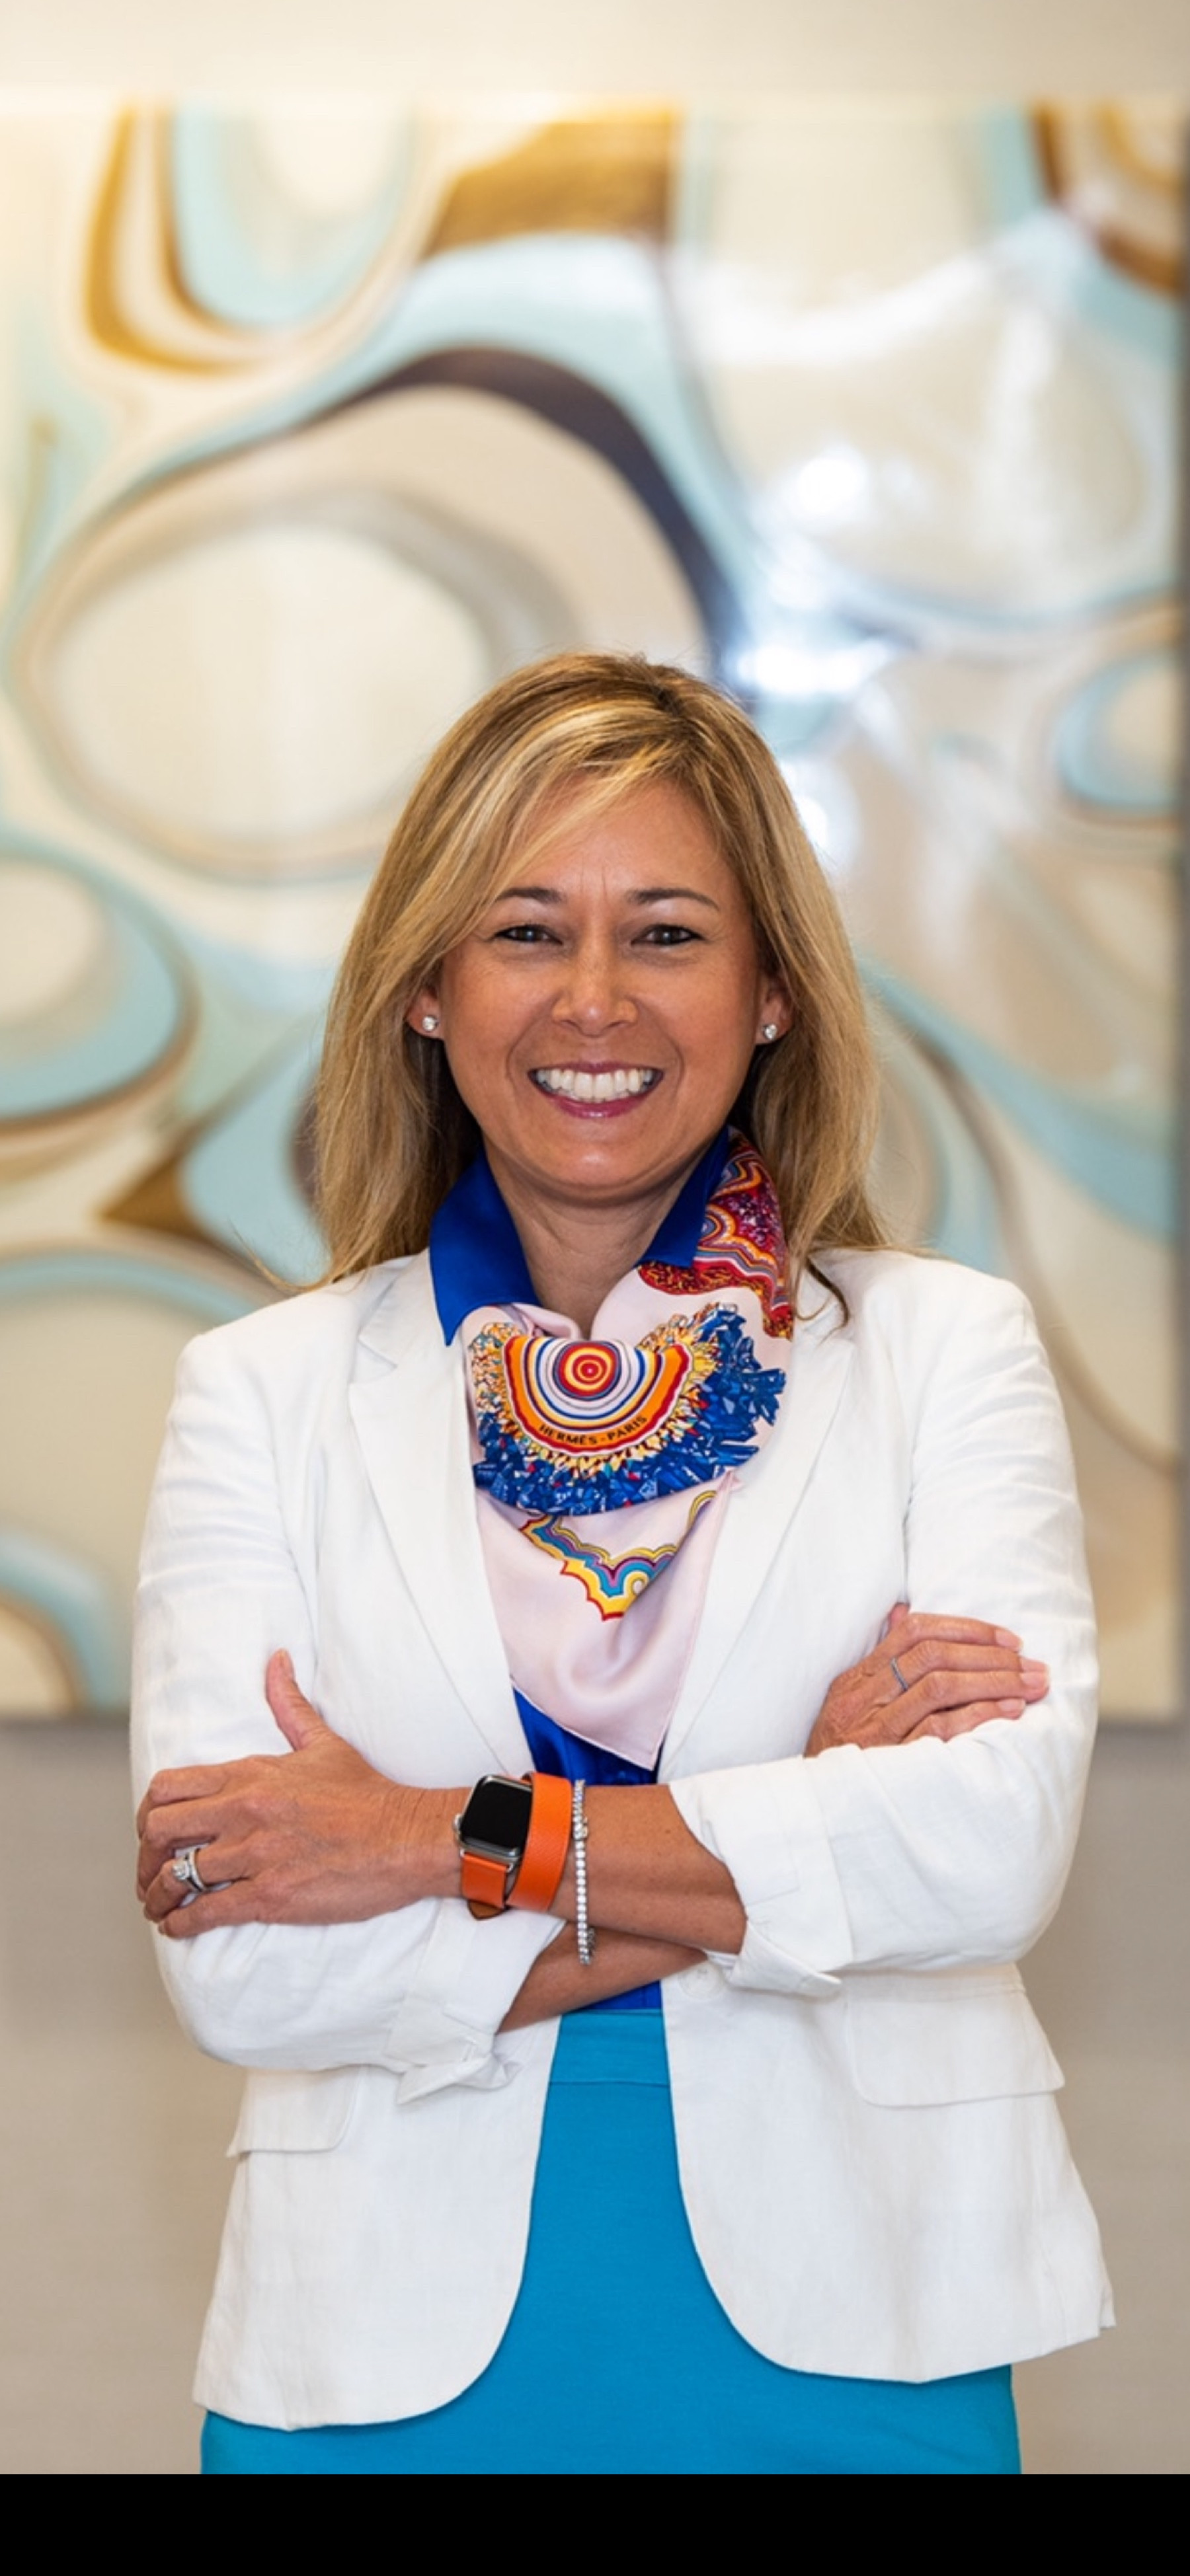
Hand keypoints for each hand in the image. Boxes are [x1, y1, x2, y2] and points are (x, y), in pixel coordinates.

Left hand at [137, 1652, 459, 1937]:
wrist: (406, 1837)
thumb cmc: (367, 1794)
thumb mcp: (323, 1743)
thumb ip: (289, 1704)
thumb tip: (276, 1660)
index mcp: (250, 1775)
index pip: (168, 1788)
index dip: (147, 1814)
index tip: (150, 1832)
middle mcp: (244, 1812)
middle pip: (159, 1832)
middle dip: (145, 1857)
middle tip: (150, 1873)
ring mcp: (255, 1855)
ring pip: (178, 1876)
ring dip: (159, 1897)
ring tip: (159, 1907)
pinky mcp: (270, 1896)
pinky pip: (207, 1912)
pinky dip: (183, 1925)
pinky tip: (178, 1928)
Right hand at [804, 1604, 1047, 1757]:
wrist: (816, 1814)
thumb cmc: (840, 1757)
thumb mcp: (849, 1704)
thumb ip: (881, 1661)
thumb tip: (902, 1611)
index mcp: (856, 1679)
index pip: (915, 1632)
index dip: (966, 1629)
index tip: (1007, 1639)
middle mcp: (863, 1698)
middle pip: (934, 1655)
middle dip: (990, 1655)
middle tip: (1031, 1664)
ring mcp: (875, 1729)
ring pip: (940, 1686)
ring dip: (994, 1681)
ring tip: (1030, 1684)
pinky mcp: (891, 1761)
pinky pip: (940, 1729)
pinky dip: (979, 1714)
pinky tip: (1009, 1711)